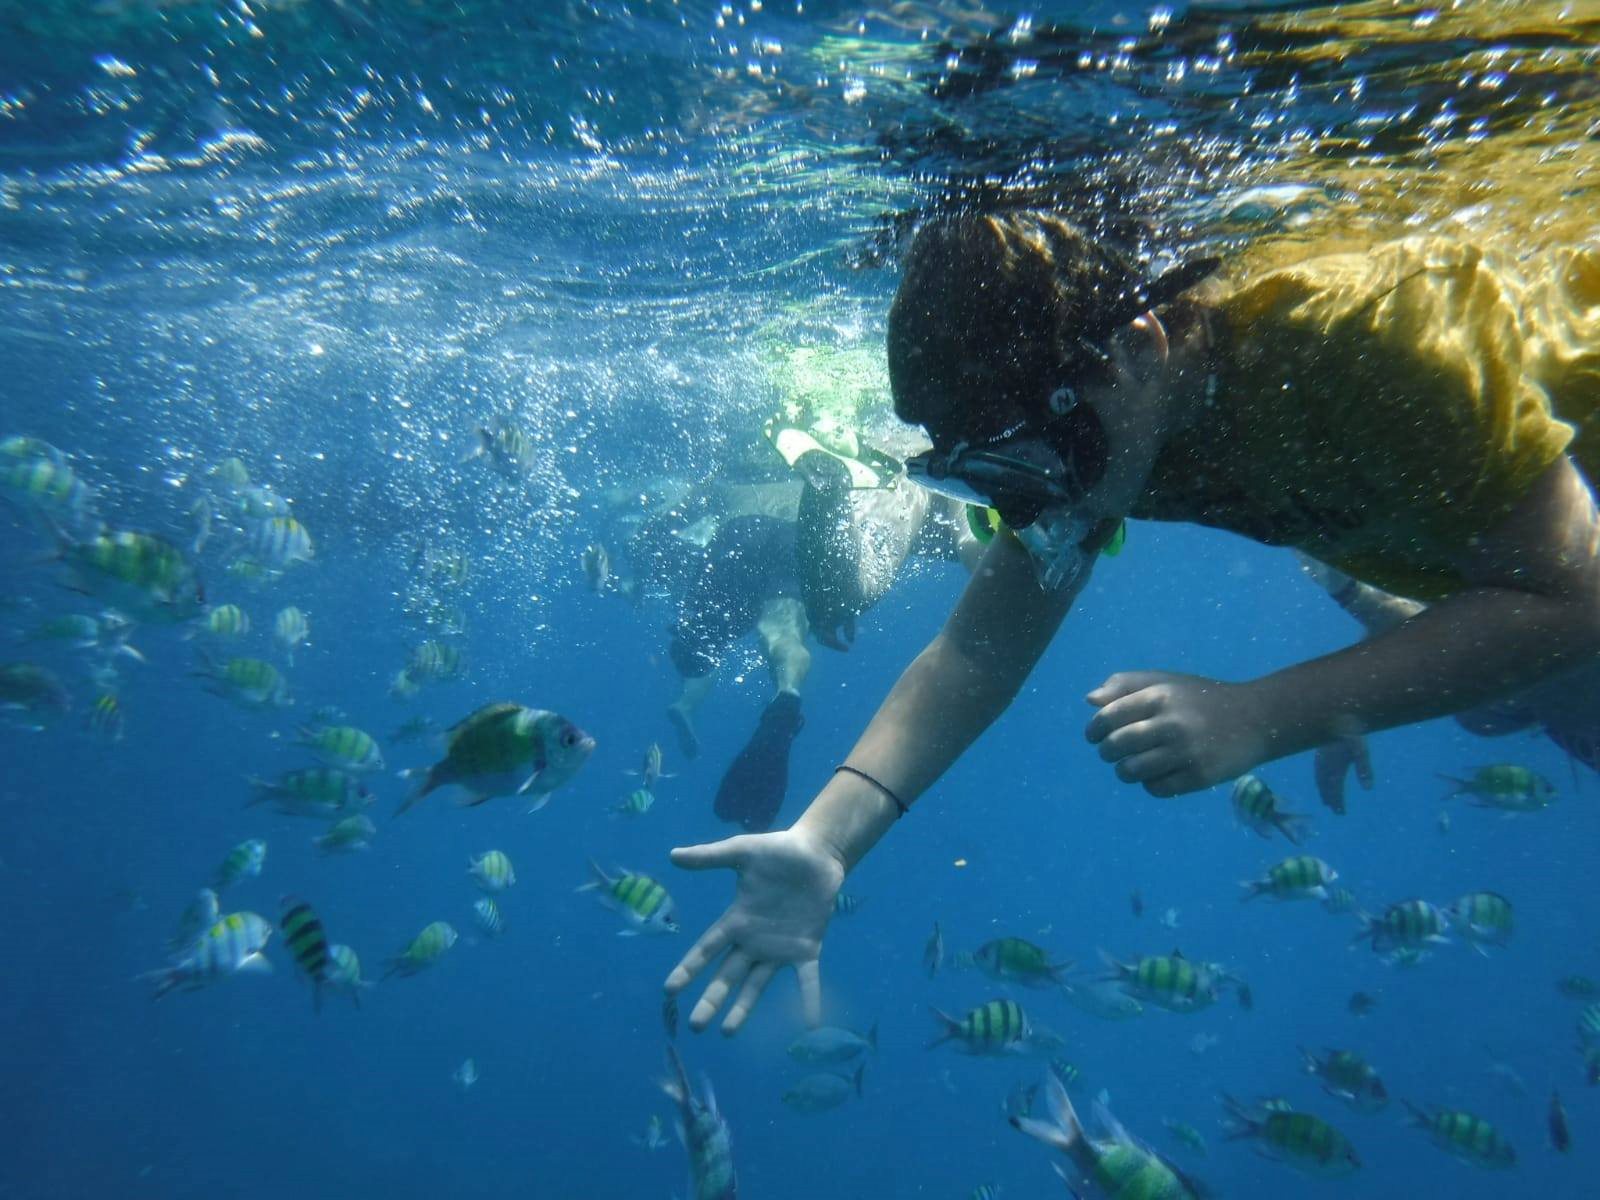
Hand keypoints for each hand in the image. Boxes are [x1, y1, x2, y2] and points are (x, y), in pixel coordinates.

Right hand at [663, 827, 844, 1034]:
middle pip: (728, 976)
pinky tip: (810, 1023)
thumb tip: (672, 855)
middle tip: (697, 1027)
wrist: (817, 852)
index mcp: (737, 920)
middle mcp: (754, 941)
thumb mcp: (741, 851)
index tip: (670, 991)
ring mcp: (780, 949)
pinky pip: (807, 980)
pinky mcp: (807, 949)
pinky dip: (809, 1000)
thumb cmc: (777, 851)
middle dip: (712, 1000)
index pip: (707, 949)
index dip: (689, 969)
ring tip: (727, 1033)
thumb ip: (709, 857)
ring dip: (743, 1009)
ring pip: (757, 985)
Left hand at [1085, 671, 1274, 796]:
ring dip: (1125, 771)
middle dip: (1107, 752)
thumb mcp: (1165, 682)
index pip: (1108, 717)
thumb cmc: (1200, 698)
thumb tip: (1089, 700)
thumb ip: (1126, 685)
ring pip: (1131, 772)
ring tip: (1132, 765)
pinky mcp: (1199, 777)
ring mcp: (1186, 752)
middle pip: (1115, 747)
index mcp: (1159, 696)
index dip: (1094, 730)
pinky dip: (1150, 784)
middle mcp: (1171, 724)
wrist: (1256, 718)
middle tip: (1112, 752)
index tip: (1093, 736)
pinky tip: (1159, 773)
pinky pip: (1156, 789)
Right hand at [1313, 734, 1372, 814]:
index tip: (1341, 813)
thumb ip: (1364, 769)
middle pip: (1326, 787)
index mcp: (1334, 767)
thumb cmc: (1350, 731)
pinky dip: (1319, 781)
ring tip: (1326, 801)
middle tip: (1336, 810)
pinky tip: (1321, 780)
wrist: (1334, 714)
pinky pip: (1317, 772)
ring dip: (1323, 791)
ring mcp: (1320, 759)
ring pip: (1319, 780)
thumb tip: (1368, 789)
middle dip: (1330, 799)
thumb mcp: (1361, 750)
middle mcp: (1325, 766)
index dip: (1338, 802)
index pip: (1335, 790)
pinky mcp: (1319, 753)